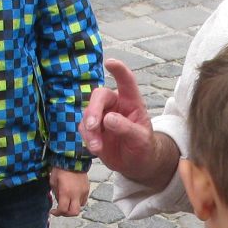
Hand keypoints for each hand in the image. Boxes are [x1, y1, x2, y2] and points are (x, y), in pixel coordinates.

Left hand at [50, 168, 89, 215]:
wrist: (73, 159)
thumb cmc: (60, 169)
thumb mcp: (53, 182)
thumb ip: (56, 194)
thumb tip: (58, 201)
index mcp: (65, 192)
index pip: (63, 210)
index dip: (57, 213)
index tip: (53, 211)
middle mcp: (76, 194)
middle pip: (74, 213)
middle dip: (66, 214)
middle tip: (61, 210)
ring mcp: (83, 192)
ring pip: (80, 207)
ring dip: (72, 207)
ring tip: (67, 202)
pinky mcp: (87, 189)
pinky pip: (83, 200)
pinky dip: (78, 201)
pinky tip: (73, 196)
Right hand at [82, 60, 159, 175]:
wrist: (136, 164)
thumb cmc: (144, 147)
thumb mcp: (141, 139)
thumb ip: (126, 128)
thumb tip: (107, 119)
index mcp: (131, 102)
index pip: (126, 82)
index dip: (119, 71)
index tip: (110, 63)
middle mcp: (115, 105)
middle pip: (99, 96)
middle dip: (93, 109)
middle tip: (93, 126)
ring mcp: (102, 117)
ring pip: (88, 114)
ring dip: (89, 130)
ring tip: (97, 147)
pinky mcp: (93, 130)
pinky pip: (84, 128)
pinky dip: (87, 138)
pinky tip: (95, 149)